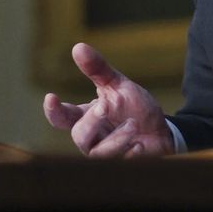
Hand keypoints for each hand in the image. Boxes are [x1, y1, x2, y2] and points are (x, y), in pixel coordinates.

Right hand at [43, 42, 173, 157]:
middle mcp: (91, 137)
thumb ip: (98, 70)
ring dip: (116, 138)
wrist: (161, 130)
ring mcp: (105, 154)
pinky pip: (119, 163)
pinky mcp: (120, 165)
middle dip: (92, 121)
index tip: (51, 97)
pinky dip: (131, 152)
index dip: (54, 110)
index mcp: (86, 117)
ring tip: (133, 125)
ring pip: (97, 153)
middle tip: (106, 106)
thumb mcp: (118, 85)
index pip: (63, 117)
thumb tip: (78, 46)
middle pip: (78, 134)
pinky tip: (141, 145)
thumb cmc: (134, 107)